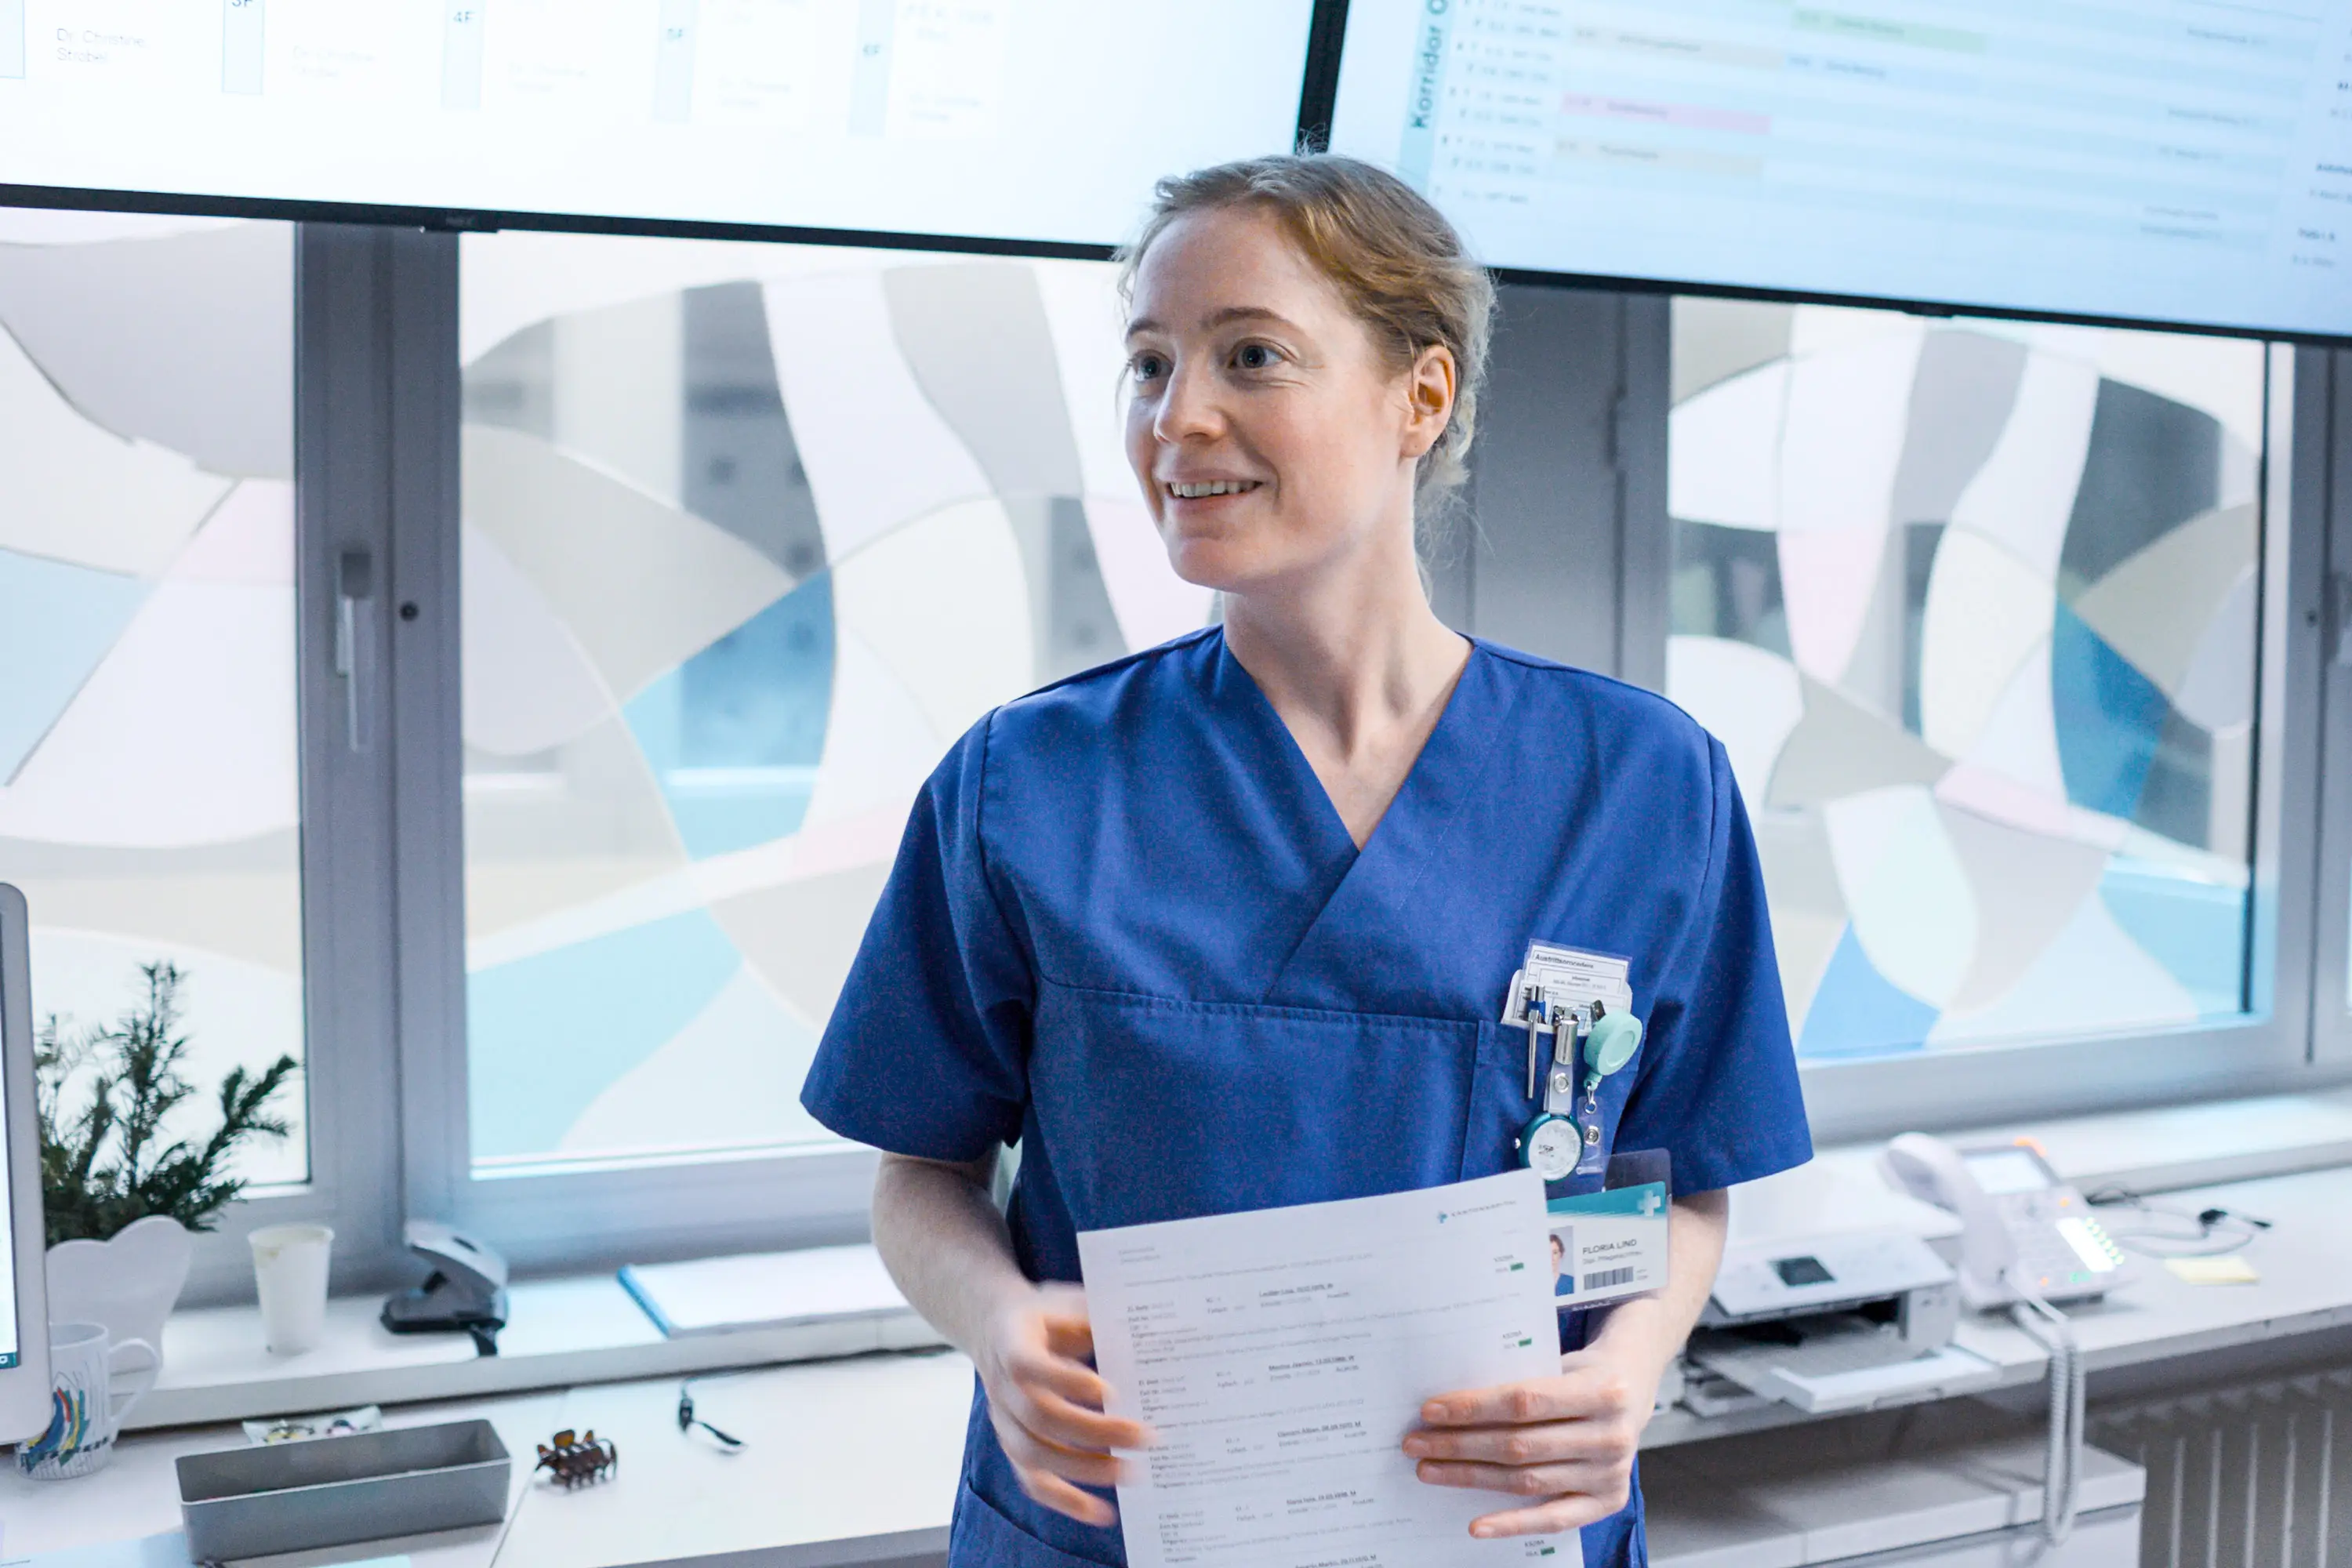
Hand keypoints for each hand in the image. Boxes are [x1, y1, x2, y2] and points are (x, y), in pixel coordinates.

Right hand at [974, 1282, 1155, 1528]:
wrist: (995, 1326)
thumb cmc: (1044, 1314)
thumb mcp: (1066, 1301)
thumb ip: (1097, 1316)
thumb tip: (1148, 1329)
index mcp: (1012, 1342)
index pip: (1028, 1366)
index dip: (1065, 1381)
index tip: (1108, 1390)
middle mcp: (1002, 1386)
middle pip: (1041, 1418)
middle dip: (1095, 1432)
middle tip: (1145, 1436)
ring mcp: (1004, 1420)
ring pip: (1035, 1454)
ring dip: (1085, 1469)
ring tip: (1131, 1471)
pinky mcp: (1014, 1445)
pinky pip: (1034, 1480)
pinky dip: (1066, 1500)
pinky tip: (1101, 1512)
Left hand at [1402, 1344, 1663, 1537]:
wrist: (1636, 1386)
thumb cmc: (1585, 1371)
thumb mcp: (1562, 1360)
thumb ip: (1520, 1380)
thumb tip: (1451, 1402)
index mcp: (1602, 1390)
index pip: (1523, 1401)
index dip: (1474, 1407)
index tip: (1431, 1410)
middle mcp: (1611, 1436)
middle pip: (1519, 1445)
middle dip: (1460, 1444)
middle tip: (1416, 1442)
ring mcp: (1610, 1473)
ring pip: (1526, 1480)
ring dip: (1471, 1477)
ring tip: (1430, 1469)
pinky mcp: (1607, 1502)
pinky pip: (1552, 1519)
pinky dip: (1511, 1523)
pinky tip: (1476, 1524)